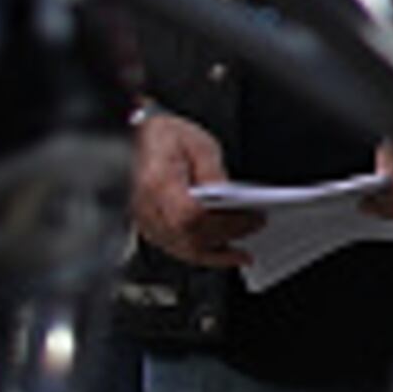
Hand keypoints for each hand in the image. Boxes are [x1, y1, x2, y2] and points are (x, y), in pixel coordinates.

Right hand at [132, 108, 258, 267]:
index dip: (223, 222)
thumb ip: (212, 172)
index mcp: (158, 182)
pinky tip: (224, 252)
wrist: (136, 138)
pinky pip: (178, 248)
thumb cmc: (164, 137)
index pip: (190, 216)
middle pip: (189, 237)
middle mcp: (147, 207)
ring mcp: (146, 221)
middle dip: (227, 237)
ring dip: (217, 255)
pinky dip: (203, 254)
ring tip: (243, 253)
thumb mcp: (197, 144)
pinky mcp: (150, 227)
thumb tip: (227, 196)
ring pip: (183, 250)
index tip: (251, 218)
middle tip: (256, 226)